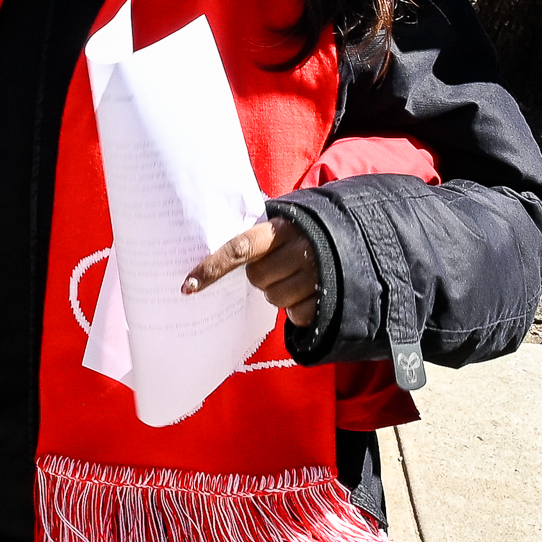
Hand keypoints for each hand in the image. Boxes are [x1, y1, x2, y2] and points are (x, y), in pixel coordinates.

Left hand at [182, 218, 320, 326]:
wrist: (353, 244)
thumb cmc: (302, 237)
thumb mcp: (281, 227)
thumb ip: (254, 236)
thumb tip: (209, 252)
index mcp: (281, 228)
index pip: (239, 248)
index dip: (213, 267)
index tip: (189, 285)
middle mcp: (300, 249)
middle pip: (257, 277)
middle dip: (261, 276)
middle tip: (276, 266)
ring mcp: (315, 275)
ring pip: (274, 297)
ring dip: (278, 292)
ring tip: (295, 277)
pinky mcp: (326, 299)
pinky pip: (295, 314)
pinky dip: (297, 307)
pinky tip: (308, 291)